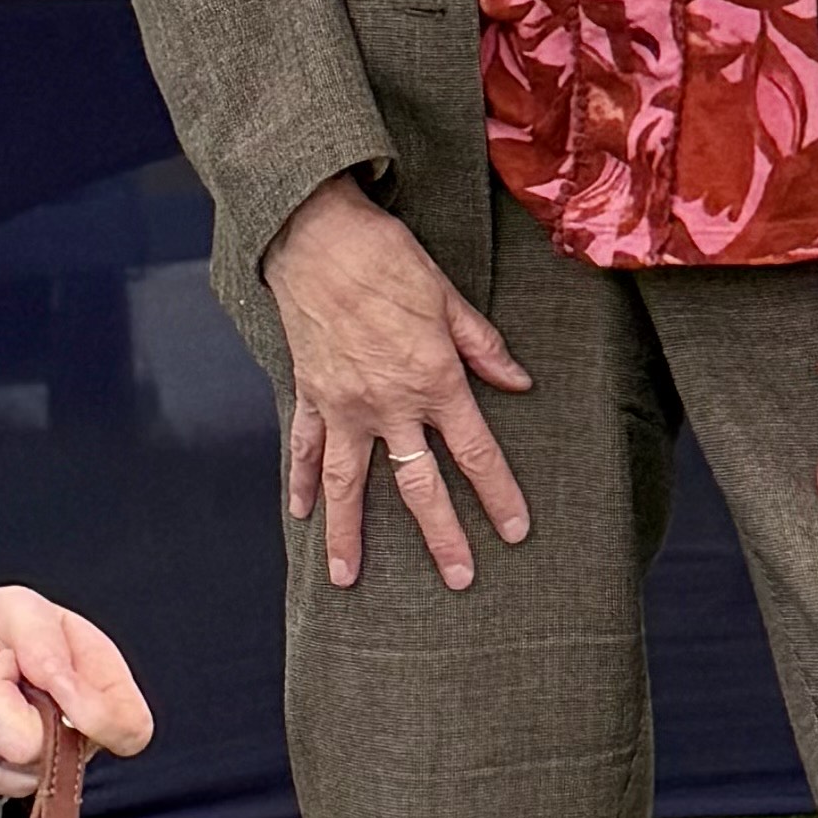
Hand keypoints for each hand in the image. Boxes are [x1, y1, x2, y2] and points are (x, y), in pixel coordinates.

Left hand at [0, 587, 151, 793]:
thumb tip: (55, 681)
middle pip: (25, 746)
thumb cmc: (15, 628)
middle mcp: (74, 748)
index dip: (91, 711)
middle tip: (3, 657)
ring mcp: (29, 770)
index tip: (54, 674)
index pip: (127, 731)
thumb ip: (44, 639)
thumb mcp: (29, 609)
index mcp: (111, 703)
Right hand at [264, 174, 532, 589]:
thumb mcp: (449, 298)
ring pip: (348, 484)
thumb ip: (483, 348)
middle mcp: (388, 405)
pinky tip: (301, 515)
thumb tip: (518, 383)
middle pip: (418, 486)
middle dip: (440, 537)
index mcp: (433, 381)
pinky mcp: (309, 394)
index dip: (498, 495)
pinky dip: (299, 483)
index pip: (476, 453)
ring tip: (346, 578)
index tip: (514, 531)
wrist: (317, 237)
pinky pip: (302, 449)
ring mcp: (343, 406)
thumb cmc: (387, 258)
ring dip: (349, 534)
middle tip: (457, 579)